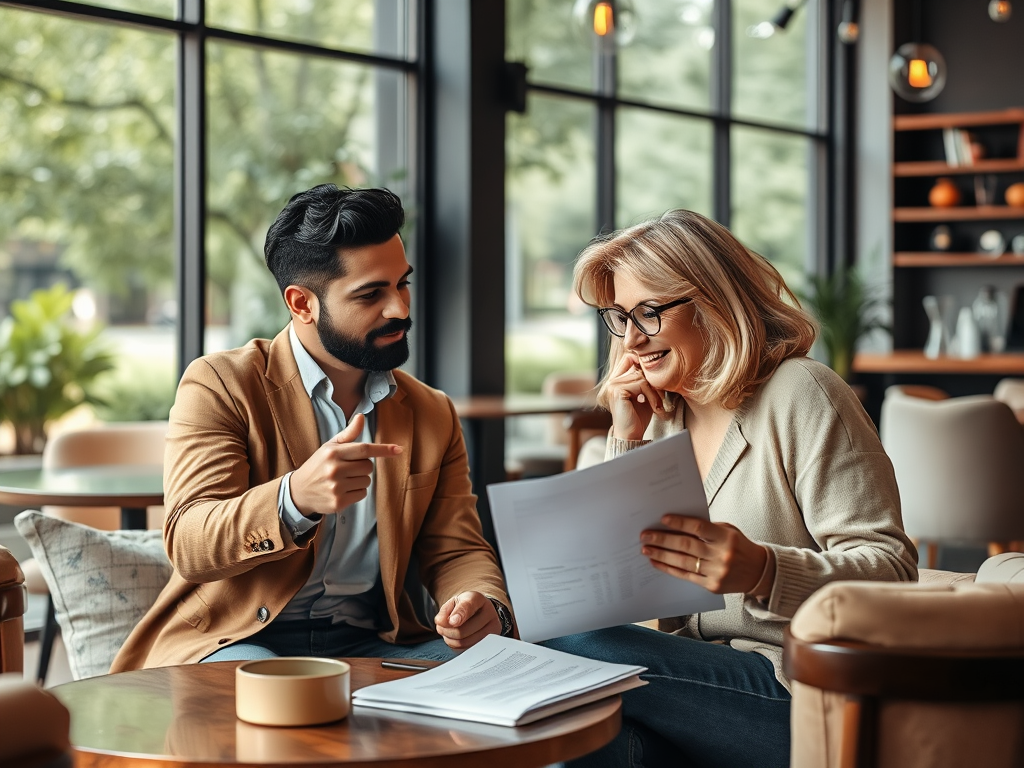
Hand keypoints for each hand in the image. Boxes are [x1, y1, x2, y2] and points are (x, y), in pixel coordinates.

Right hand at [289, 413, 401, 516]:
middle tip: (347, 468)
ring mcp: (336, 487)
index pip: (364, 449)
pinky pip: (362, 494)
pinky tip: (342, 490)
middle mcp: (334, 469)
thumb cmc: (318, 465)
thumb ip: (348, 434)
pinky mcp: (338, 502)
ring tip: (343, 480)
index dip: (383, 449)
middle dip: (362, 467)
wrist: (299, 491)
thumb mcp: (330, 447)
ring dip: (360, 480)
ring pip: (367, 481)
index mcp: (333, 452)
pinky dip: (356, 492)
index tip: (398, 449)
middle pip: (368, 467)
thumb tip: (361, 416)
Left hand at [434, 591, 502, 649]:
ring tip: (448, 632)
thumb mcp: (453, 603)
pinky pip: (467, 650)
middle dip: (447, 631)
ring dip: (450, 639)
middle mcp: (489, 613)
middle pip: (463, 631)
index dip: (459, 615)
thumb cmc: (464, 607)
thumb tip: (440, 622)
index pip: (468, 607)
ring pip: (464, 643)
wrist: (479, 612)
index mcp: (478, 599)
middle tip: (441, 627)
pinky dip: (457, 646)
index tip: (452, 621)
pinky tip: (456, 638)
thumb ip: (445, 611)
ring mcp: (493, 630)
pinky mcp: (490, 643)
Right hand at [605, 354, 665, 440]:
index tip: (654, 383)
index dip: (643, 365)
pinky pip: (641, 384)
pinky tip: (654, 407)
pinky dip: (652, 396)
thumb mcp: (643, 395)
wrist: (631, 436)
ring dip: (654, 391)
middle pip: (637, 366)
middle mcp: (612, 381)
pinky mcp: (617, 391)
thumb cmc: (638, 418)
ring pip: (641, 376)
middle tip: (661, 397)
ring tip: (658, 405)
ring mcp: (613, 385)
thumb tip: (653, 364)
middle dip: (652, 382)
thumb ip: (644, 380)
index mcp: (616, 381)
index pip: (629, 358)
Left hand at [640, 515, 769, 595]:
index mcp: (726, 537)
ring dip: (661, 555)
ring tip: (646, 549)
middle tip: (645, 536)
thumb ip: (706, 528)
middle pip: (686, 546)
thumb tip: (675, 524)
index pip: (698, 528)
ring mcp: (717, 572)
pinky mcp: (712, 586)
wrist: (758, 572)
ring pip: (683, 562)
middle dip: (662, 540)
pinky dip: (669, 569)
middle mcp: (721, 555)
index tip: (662, 519)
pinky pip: (686, 576)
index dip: (679, 523)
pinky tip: (657, 562)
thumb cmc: (738, 545)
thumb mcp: (728, 531)